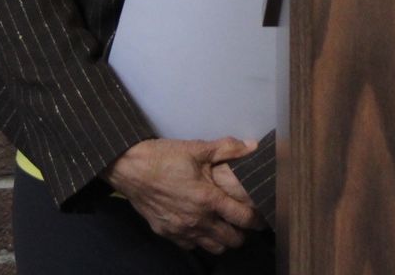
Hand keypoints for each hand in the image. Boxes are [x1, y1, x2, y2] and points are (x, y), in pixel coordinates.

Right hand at [104, 137, 261, 251]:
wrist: (129, 169)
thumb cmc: (164, 158)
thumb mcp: (198, 148)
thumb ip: (228, 148)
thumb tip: (253, 146)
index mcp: (208, 199)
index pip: (243, 218)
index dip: (258, 220)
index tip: (264, 217)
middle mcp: (197, 220)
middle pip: (231, 240)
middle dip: (243, 233)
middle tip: (245, 222)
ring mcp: (182, 230)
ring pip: (213, 248)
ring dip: (224, 240)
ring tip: (227, 227)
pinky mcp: (167, 234)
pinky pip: (191, 246)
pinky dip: (202, 241)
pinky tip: (203, 228)